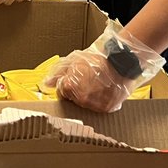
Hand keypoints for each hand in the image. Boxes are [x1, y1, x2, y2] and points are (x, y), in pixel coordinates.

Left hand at [45, 24, 164, 113]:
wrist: (120, 60)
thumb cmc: (97, 59)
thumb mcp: (73, 59)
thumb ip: (57, 72)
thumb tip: (46, 84)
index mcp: (70, 87)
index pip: (61, 93)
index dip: (65, 85)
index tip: (71, 79)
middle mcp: (81, 100)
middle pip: (73, 100)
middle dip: (76, 91)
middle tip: (85, 81)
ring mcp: (95, 106)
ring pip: (85, 106)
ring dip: (87, 97)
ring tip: (95, 84)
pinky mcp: (107, 109)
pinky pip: (98, 108)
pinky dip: (99, 101)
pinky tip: (103, 90)